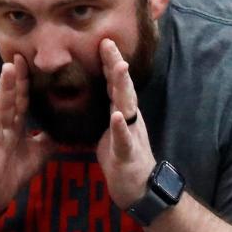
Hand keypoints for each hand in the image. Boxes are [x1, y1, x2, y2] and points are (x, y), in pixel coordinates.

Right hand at [0, 55, 52, 216]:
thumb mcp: (38, 152)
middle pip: (6, 105)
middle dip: (7, 86)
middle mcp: (1, 131)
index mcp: (14, 126)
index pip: (20, 100)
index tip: (26, 60)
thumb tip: (68, 124)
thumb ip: (49, 137)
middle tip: (11, 64)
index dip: (23, 82)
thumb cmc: (12, 170)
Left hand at [96, 39, 154, 209]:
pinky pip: (124, 139)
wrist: (139, 190)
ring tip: (119, 67)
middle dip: (115, 64)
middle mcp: (130, 119)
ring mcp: (131, 135)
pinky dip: (120, 127)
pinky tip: (117, 116)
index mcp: (122, 113)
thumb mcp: (111, 131)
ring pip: (127, 107)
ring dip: (123, 87)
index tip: (102, 40)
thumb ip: (106, 112)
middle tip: (108, 42)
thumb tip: (91, 95)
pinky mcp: (128, 154)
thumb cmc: (123, 160)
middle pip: (123, 87)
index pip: (114, 83)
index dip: (109, 62)